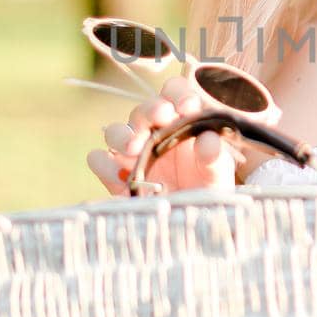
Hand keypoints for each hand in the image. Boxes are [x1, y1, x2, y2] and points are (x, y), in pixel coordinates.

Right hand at [86, 75, 245, 196]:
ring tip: (134, 148)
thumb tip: (208, 139)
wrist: (192, 224)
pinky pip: (99, 161)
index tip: (188, 107)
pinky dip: (106, 165)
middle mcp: (153, 131)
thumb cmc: (207, 190)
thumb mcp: (217, 175)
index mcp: (180, 120)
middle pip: (143, 109)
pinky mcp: (114, 175)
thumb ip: (214, 158)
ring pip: (114, 131)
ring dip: (122, 135)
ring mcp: (131, 152)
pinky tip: (122, 176)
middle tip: (162, 116)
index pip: (173, 91)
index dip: (178, 94)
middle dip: (150, 110)